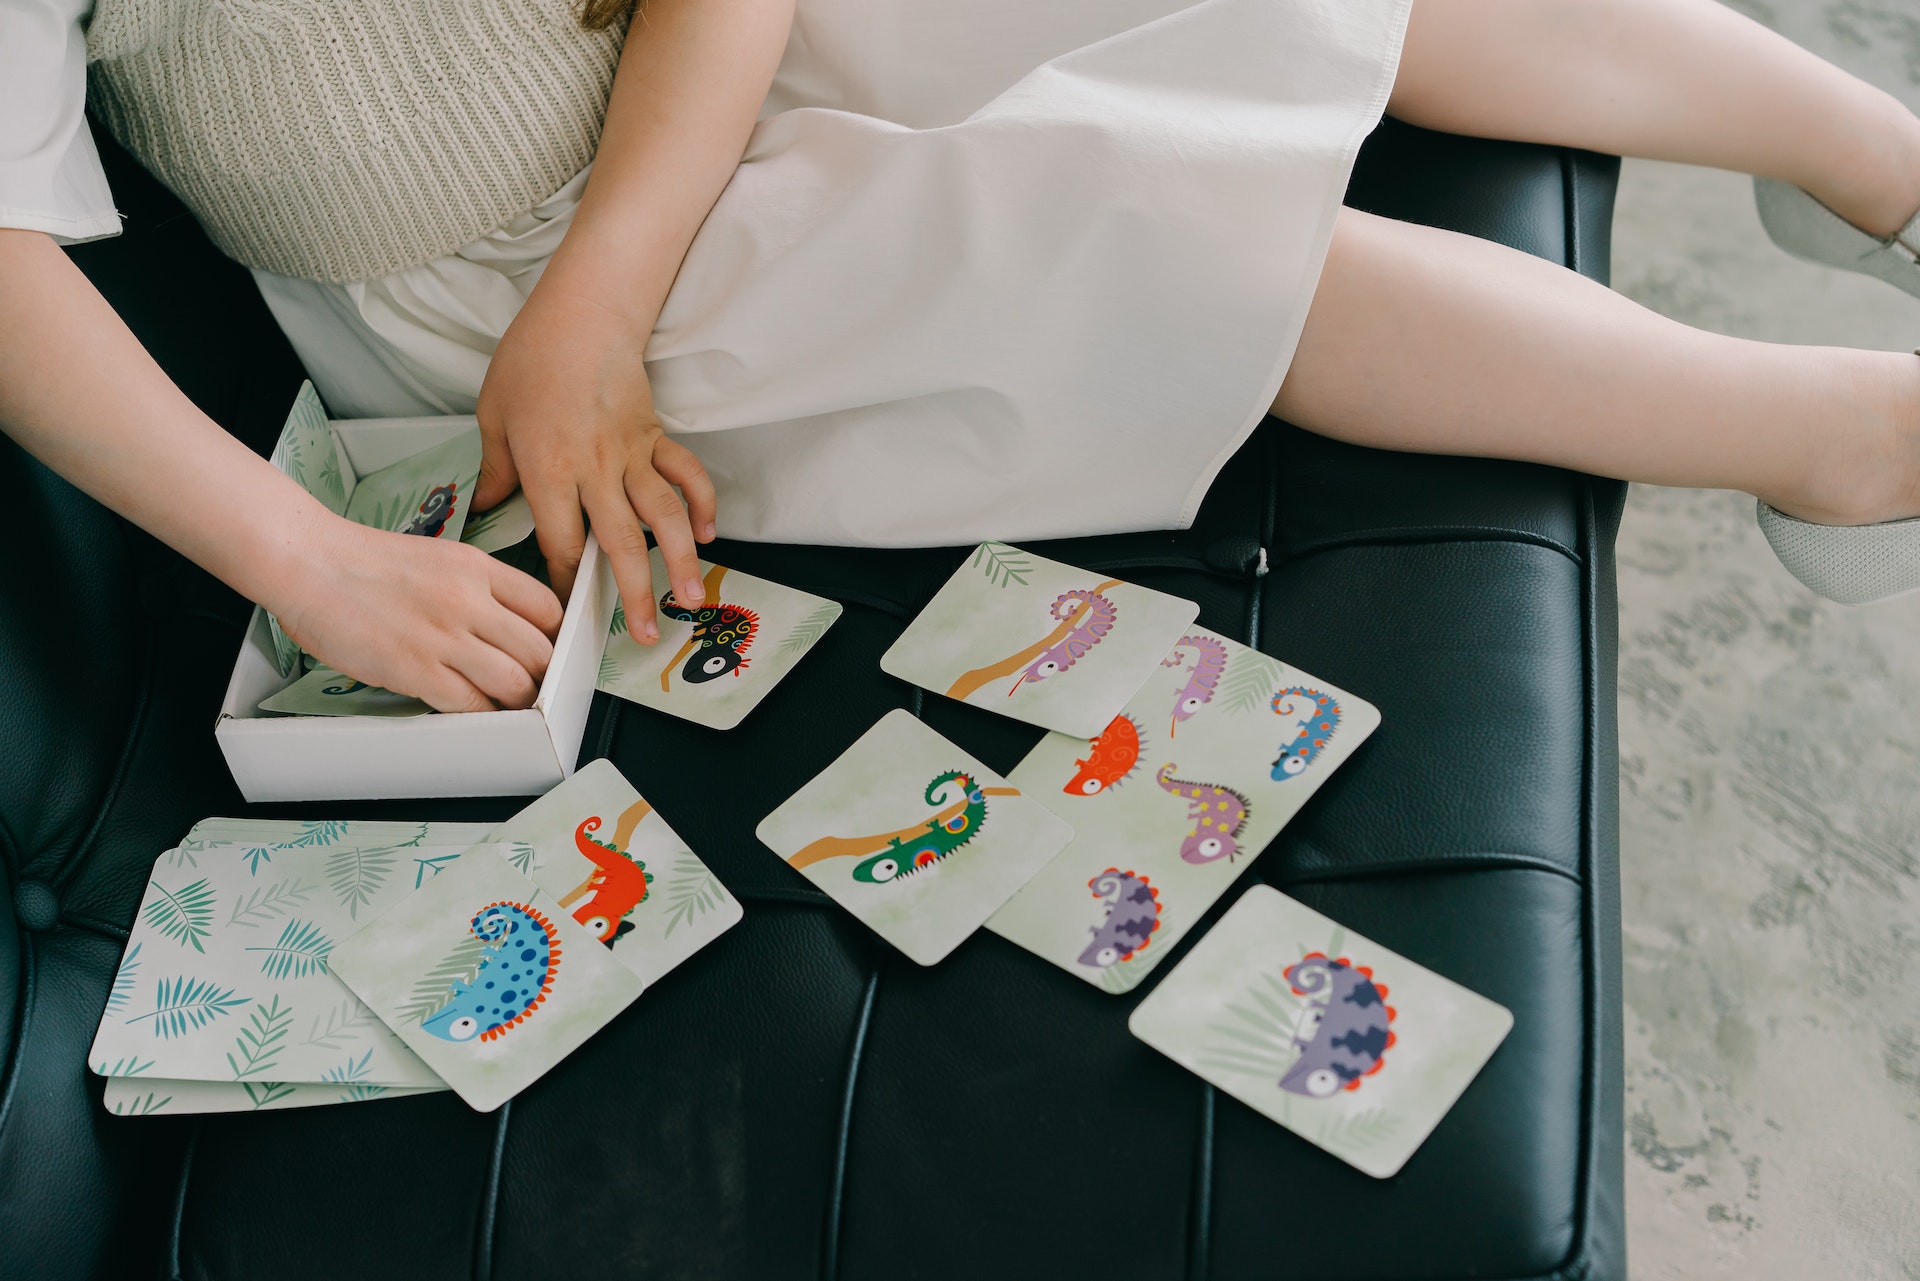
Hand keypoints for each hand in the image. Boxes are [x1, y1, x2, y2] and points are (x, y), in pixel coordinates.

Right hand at [272, 512, 564, 713]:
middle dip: (542, 674)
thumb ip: (476, 586)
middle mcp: (469, 601)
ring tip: (509, 704)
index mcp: (478, 568)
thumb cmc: (363, 561)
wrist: (309, 562)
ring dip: (518, 700)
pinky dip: (480, 714)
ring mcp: (444, 636)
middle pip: (539, 650)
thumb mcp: (439, 556)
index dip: (553, 636)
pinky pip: (470, 704)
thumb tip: (504, 624)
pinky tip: (475, 711)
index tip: (548, 650)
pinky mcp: (415, 668)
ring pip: (515, 682)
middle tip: (534, 685)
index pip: (547, 608)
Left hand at [473, 285, 715, 643]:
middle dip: (633, 594)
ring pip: (661, 517)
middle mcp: (595, 469)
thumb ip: (494, 469)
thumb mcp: (493, 414)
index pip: (558, 541)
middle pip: (618, 544)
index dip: (563, 582)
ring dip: (678, 562)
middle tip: (643, 634)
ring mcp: (631, 454)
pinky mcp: (655, 437)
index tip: (565, 611)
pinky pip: (686, 475)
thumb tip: (484, 507)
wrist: (582, 313)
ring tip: (690, 600)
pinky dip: (701, 505)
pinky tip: (705, 535)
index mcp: (549, 469)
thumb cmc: (531, 360)